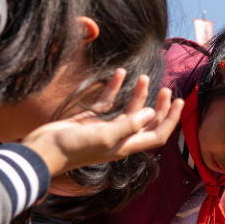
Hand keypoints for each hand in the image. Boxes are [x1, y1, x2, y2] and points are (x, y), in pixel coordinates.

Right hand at [22, 70, 183, 175]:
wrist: (45, 150)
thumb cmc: (74, 147)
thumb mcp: (105, 136)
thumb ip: (129, 125)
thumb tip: (149, 112)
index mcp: (126, 145)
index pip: (157, 135)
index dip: (170, 120)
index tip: (179, 101)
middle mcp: (119, 138)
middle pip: (146, 122)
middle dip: (158, 106)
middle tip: (166, 89)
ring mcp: (105, 128)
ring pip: (128, 110)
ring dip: (138, 94)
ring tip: (143, 77)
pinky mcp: (91, 119)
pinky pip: (107, 102)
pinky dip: (114, 88)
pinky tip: (119, 73)